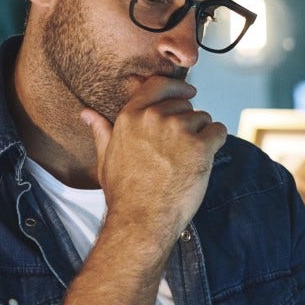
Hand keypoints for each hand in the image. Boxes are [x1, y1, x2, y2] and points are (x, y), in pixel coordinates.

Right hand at [80, 78, 225, 239]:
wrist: (141, 220)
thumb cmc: (124, 192)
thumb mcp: (106, 157)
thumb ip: (102, 130)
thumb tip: (85, 113)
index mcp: (131, 115)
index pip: (159, 84)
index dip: (177, 87)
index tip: (189, 92)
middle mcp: (154, 117)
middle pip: (185, 105)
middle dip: (188, 122)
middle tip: (179, 150)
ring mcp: (178, 130)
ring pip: (203, 118)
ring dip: (201, 134)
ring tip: (187, 160)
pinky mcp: (200, 146)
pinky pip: (218, 131)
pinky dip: (216, 142)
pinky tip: (204, 160)